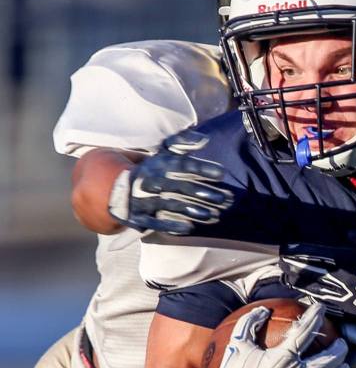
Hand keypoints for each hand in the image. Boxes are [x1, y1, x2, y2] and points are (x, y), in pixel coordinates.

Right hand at [107, 129, 231, 234]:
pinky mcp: (139, 216)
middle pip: (181, 187)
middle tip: (225, 199)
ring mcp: (144, 199)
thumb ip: (184, 142)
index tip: (222, 173)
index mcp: (159, 164)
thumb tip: (205, 139)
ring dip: (193, 210)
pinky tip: (189, 228)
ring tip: (214, 215)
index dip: (202, 168)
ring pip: (172, 204)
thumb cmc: (153, 170)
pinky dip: (171, 225)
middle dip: (204, 193)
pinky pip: (155, 221)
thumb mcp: (164, 153)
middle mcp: (152, 180)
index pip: (182, 165)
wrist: (118, 188)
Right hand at [199, 303, 350, 367]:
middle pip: (330, 358)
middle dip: (340, 348)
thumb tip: (263, 309)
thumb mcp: (237, 346)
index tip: (321, 308)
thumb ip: (249, 324)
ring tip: (344, 366)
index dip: (315, 316)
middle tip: (341, 343)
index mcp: (284, 357)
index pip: (306, 331)